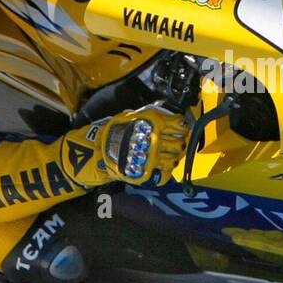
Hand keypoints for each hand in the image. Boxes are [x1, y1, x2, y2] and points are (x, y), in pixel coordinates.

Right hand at [60, 104, 188, 187]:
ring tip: (170, 155)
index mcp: (153, 124)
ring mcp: (153, 156)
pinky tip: (164, 167)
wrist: (99, 150)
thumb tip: (161, 109)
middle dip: (181, 143)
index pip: (179, 124)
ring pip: (175, 158)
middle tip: (179, 143)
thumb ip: (147, 114)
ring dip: (175, 157)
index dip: (183, 126)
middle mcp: (156, 139)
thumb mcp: (131, 116)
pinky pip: (166, 173)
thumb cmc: (114, 131)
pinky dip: (167, 170)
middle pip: (180, 142)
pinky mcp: (148, 171)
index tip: (182, 128)